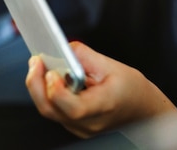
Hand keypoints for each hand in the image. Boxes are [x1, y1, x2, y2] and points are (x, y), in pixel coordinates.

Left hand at [26, 41, 176, 137]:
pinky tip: (50, 77)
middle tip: (35, 62)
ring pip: (50, 111)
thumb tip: (63, 49)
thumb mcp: (112, 65)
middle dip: (37, 85)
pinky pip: (55, 110)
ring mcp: (80, 128)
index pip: (73, 108)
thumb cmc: (132, 89)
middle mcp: (89, 123)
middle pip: (52, 110)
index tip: (51, 70)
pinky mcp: (75, 126)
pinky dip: (49, 93)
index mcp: (102, 107)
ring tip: (39, 65)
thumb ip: (85, 57)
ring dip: (40, 88)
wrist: (142, 108)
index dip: (57, 90)